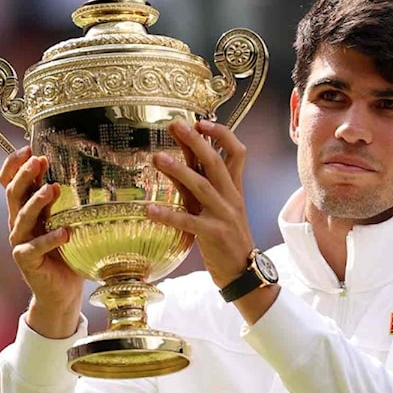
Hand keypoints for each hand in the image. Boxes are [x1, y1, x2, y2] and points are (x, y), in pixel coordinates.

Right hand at [0, 146, 82, 338]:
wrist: (62, 291)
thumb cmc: (68, 253)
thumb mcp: (69, 222)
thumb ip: (69, 203)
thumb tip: (92, 172)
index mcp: (26, 210)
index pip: (9, 182)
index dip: (13, 165)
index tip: (28, 147)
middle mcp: (19, 224)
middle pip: (13, 194)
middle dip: (24, 175)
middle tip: (39, 160)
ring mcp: (20, 243)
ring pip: (21, 217)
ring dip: (36, 202)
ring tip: (53, 189)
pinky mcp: (26, 262)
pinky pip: (34, 248)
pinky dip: (50, 239)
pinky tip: (65, 233)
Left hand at [148, 120, 254, 288]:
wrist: (243, 270)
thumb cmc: (226, 236)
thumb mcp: (215, 206)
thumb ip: (200, 183)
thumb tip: (180, 158)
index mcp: (234, 188)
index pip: (237, 152)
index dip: (221, 134)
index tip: (201, 121)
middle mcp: (231, 197)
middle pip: (217, 162)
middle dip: (196, 142)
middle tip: (176, 125)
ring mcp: (224, 215)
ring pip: (202, 187)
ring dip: (179, 170)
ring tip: (157, 157)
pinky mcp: (214, 235)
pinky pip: (188, 222)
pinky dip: (168, 215)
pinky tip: (149, 210)